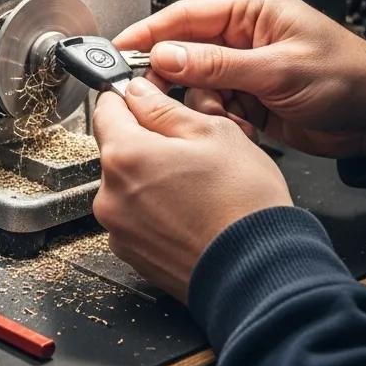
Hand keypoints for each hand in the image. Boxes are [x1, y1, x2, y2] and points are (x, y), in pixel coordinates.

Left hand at [92, 77, 291, 301]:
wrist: (259, 273)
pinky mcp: (132, 253)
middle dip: (146, 139)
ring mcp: (118, 229)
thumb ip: (164, 107)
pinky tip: (190, 210)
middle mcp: (110, 195)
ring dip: (152, 175)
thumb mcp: (213, 133)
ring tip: (196, 183)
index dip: (129, 95)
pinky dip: (156, 208)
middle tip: (188, 144)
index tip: (147, 95)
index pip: (106, 107)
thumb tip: (140, 93)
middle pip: (117, 148)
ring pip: (128, 183)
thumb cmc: (243, 205)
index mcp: (124, 156)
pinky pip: (136, 216)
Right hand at [114, 0, 365, 159]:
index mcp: (251, 9)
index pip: (186, 15)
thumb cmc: (348, 78)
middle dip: (176, 77)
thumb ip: (218, 64)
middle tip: (162, 97)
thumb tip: (167, 56)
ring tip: (228, 115)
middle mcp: (243, 34)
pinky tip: (241, 125)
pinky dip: (220, 119)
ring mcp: (244, 66)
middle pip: (184, 51)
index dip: (149, 32)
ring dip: (205, 104)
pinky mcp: (248, 95)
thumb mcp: (279, 70)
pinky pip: (214, 105)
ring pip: (195, 83)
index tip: (119, 48)